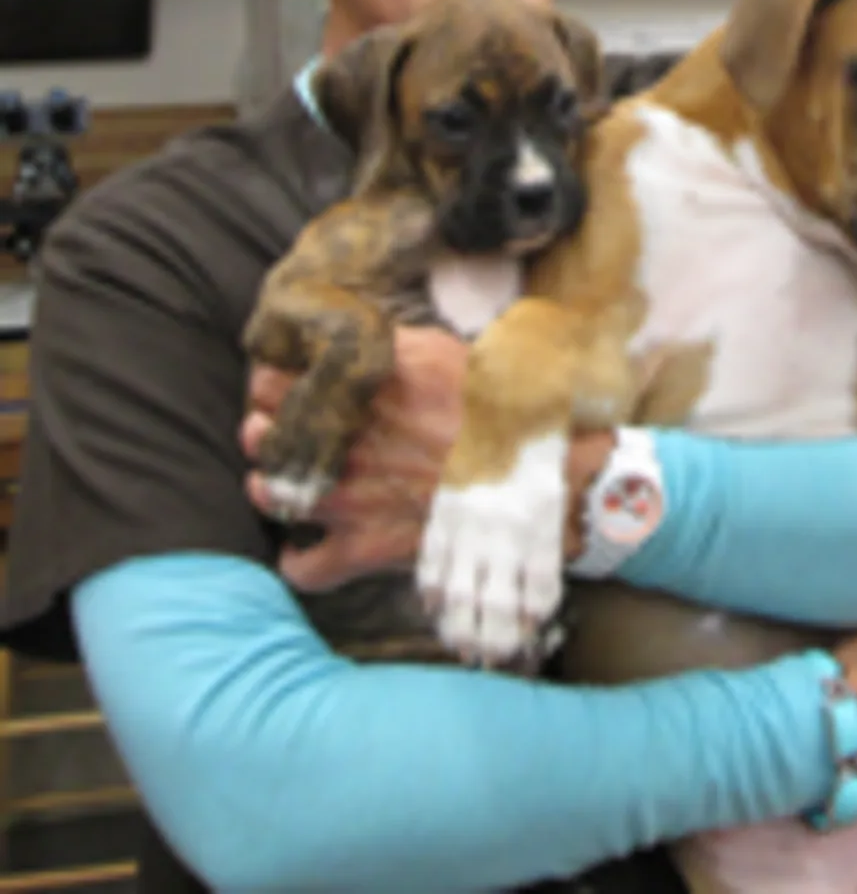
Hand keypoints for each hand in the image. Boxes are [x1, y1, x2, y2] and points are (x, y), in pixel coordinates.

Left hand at [243, 325, 613, 591]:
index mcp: (365, 386)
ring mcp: (351, 496)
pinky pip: (303, 567)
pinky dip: (300, 560)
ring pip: (267, 493)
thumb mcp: (444, 353)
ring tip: (287, 482)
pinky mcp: (366, 547)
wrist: (544, 476)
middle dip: (266, 430)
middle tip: (279, 432)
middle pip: (261, 431)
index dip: (272, 382)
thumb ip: (390, 346)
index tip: (282, 387)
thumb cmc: (498, 410)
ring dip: (270, 486)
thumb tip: (354, 341)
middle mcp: (348, 438)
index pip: (275, 377)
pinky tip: (308, 546)